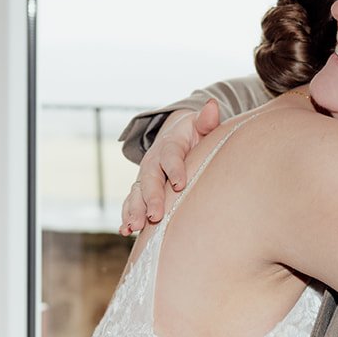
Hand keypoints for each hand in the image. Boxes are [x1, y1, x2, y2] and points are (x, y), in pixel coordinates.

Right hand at [119, 99, 221, 234]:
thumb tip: (212, 106)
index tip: (179, 184)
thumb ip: (206, 120)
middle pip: (150, 179)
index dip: (174, 169)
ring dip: (134, 210)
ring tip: (134, 226)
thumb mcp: (201, 126)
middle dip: (151, 198)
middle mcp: (153, 161)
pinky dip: (126, 216)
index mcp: (170, 145)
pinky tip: (125, 231)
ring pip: (136, 193)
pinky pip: (131, 202)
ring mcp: (145, 176)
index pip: (171, 156)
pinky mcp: (140, 189)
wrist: (176, 137)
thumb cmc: (195, 135)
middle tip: (154, 216)